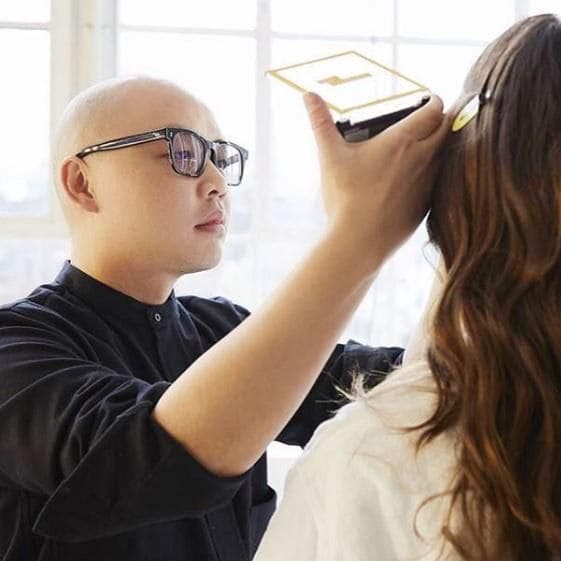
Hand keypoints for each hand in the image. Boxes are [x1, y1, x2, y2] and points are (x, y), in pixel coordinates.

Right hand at [304, 92, 449, 260]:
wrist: (359, 241)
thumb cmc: (345, 198)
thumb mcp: (330, 156)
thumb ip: (321, 122)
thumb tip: (308, 96)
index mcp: (402, 141)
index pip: (435, 108)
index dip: (434, 101)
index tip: (426, 101)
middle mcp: (422, 158)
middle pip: (447, 128)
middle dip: (440, 120)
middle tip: (424, 121)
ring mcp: (428, 183)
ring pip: (445, 155)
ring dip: (437, 147)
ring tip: (417, 148)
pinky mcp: (427, 204)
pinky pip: (438, 181)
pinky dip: (431, 174)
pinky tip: (411, 180)